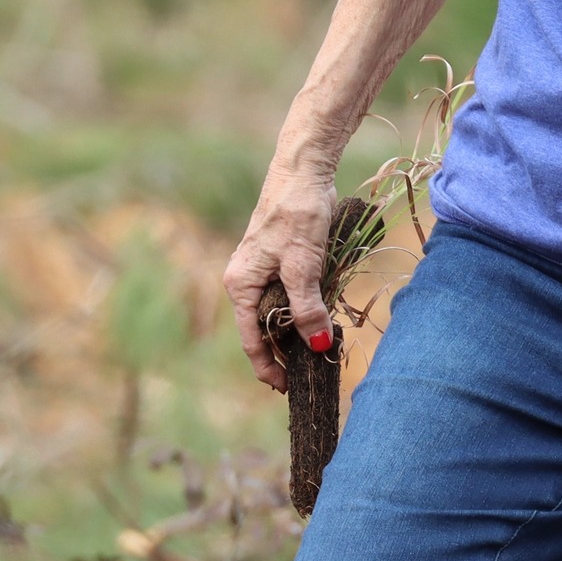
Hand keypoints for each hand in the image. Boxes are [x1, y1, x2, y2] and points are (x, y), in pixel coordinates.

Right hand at [224, 168, 337, 392]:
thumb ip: (307, 308)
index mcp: (240, 285)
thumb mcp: (302, 265)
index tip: (287, 389)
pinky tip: (321, 322)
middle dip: (284, 353)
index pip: (250, 339)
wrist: (304, 171)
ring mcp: (262, 271)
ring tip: (318, 353)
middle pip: (263, 329)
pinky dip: (303, 312)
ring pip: (277, 314)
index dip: (268, 366)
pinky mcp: (280, 261)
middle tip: (310, 374)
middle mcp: (246, 281)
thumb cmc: (296, 214)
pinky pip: (288, 296)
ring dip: (296, 333)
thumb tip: (317, 346)